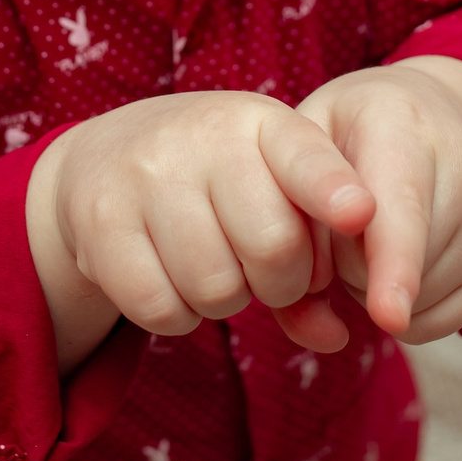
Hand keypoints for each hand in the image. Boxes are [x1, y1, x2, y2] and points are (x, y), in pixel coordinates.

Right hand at [28, 92, 378, 368]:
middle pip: (273, 246)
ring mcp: (146, 175)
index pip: (305, 156)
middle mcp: (203, 137)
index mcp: (260, 122)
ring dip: (225, 301)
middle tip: (260, 269)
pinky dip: (177, 315)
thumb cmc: (217, 185)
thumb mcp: (270, 189)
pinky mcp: (101, 222)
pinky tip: (171, 278)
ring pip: (216, 287)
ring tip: (210, 264)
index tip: (360, 214)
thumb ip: (312, 258)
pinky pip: (161, 307)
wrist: (104, 159)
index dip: (333, 190)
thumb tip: (334, 338)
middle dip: (281, 281)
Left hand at [296, 57, 461, 342]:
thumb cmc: (345, 135)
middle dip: (349, 266)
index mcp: (400, 125)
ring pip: (417, 303)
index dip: (393, 266)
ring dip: (375, 288)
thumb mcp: (299, 138)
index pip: (400, 211)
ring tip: (375, 233)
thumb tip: (312, 295)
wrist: (428, 115)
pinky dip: (405, 311)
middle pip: (398, 269)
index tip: (388, 315)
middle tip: (342, 220)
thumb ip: (288, 208)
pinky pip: (437, 322)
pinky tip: (401, 260)